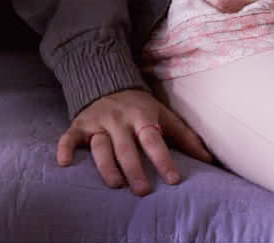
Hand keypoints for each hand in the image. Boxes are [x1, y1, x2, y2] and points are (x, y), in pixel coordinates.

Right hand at [57, 89, 212, 195]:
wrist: (108, 82)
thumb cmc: (141, 107)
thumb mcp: (164, 115)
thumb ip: (186, 137)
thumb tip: (209, 160)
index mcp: (142, 116)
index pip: (153, 140)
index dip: (163, 159)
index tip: (173, 180)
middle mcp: (118, 119)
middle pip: (126, 147)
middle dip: (134, 169)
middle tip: (143, 191)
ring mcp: (98, 122)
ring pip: (99, 146)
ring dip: (106, 166)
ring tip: (115, 185)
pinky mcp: (80, 124)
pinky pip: (70, 137)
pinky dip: (65, 149)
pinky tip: (64, 164)